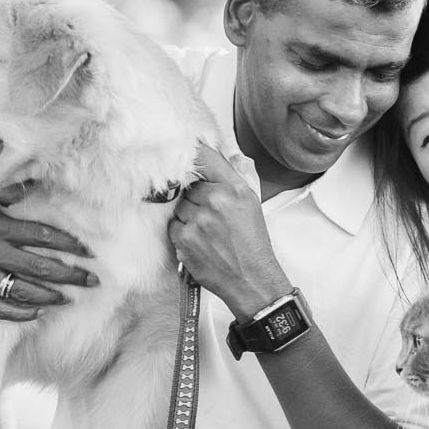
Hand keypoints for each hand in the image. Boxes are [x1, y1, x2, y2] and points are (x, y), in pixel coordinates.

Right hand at [0, 194, 95, 321]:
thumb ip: (12, 192)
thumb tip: (41, 184)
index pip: (44, 238)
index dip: (70, 246)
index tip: (89, 253)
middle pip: (39, 267)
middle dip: (70, 275)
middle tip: (91, 280)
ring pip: (20, 291)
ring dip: (49, 296)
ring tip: (68, 298)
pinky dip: (18, 312)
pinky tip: (37, 313)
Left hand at [168, 143, 292, 315]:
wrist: (251, 279)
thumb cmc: (253, 244)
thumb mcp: (254, 204)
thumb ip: (242, 177)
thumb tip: (233, 157)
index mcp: (235, 189)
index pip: (207, 158)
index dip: (194, 153)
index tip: (187, 150)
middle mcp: (216, 200)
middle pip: (190, 186)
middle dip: (196, 198)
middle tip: (211, 215)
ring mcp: (198, 220)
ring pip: (180, 207)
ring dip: (189, 217)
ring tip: (208, 232)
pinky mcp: (185, 238)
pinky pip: (174, 226)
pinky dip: (183, 233)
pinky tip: (200, 242)